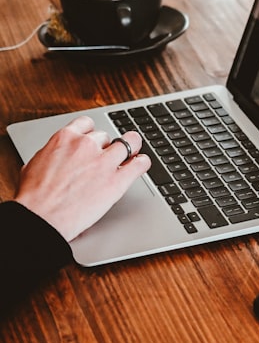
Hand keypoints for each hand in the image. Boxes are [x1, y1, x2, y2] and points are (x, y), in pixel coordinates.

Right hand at [13, 116, 150, 241]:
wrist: (40, 218)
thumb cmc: (33, 197)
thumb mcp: (35, 163)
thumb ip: (53, 153)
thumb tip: (58, 154)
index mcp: (65, 139)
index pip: (87, 124)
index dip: (92, 133)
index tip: (94, 139)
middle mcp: (86, 146)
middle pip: (106, 137)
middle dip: (105, 148)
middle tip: (103, 159)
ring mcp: (104, 162)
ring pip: (129, 143)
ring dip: (131, 148)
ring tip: (132, 154)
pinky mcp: (117, 181)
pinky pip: (140, 164)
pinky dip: (142, 163)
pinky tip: (140, 164)